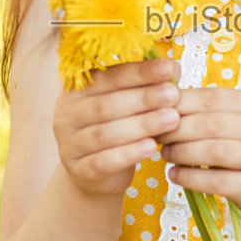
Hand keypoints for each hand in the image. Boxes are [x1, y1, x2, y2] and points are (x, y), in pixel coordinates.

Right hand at [53, 57, 181, 198]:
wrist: (96, 172)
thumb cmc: (116, 128)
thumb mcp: (127, 104)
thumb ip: (144, 85)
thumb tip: (172, 68)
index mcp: (77, 89)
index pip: (109, 76)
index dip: (140, 72)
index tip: (169, 68)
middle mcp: (67, 113)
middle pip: (106, 105)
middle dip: (143, 98)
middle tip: (173, 95)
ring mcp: (69, 144)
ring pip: (104, 134)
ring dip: (141, 125)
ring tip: (171, 119)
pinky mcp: (79, 170)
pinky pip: (103, 162)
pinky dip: (128, 154)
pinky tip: (151, 148)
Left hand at [159, 87, 240, 221]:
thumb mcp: (237, 124)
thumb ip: (207, 113)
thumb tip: (162, 104)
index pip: (211, 97)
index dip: (180, 103)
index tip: (156, 110)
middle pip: (209, 124)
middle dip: (176, 129)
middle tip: (156, 136)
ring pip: (213, 152)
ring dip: (181, 153)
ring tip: (165, 154)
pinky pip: (215, 181)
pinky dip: (189, 178)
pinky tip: (175, 176)